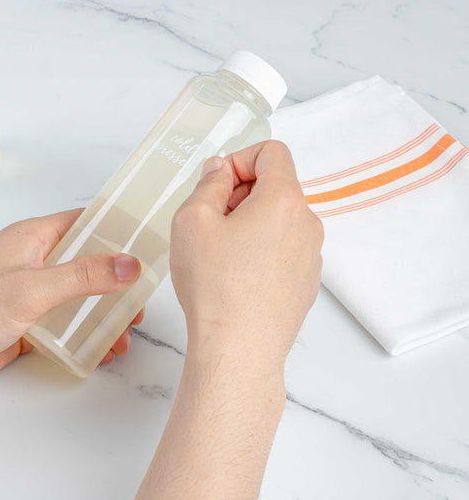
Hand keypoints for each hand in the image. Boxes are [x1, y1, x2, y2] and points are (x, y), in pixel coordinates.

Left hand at [0, 210, 141, 406]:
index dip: (115, 231)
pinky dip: (85, 334)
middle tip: (139, 302)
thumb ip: (83, 275)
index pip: (83, 223)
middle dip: (116, 283)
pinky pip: (65, 324)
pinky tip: (102, 349)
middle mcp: (34, 262)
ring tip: (125, 334)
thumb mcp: (33, 288)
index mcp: (33, 239)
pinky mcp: (26, 324)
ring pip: (78, 297)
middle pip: (87, 264)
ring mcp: (30, 294)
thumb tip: (129, 264)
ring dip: (103, 313)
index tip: (146, 245)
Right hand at [138, 141, 322, 499]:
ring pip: (278, 220)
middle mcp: (307, 224)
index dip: (240, 159)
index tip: (218, 185)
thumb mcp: (192, 219)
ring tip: (220, 253)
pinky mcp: (306, 282)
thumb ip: (208, 183)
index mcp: (284, 200)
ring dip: (249, 223)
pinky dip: (261, 250)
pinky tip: (236, 276)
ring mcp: (311, 256)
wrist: (238, 350)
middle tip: (210, 221)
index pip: (273, 152)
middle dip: (241, 194)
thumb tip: (220, 171)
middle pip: (276, 187)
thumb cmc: (214, 285)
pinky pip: (284, 249)